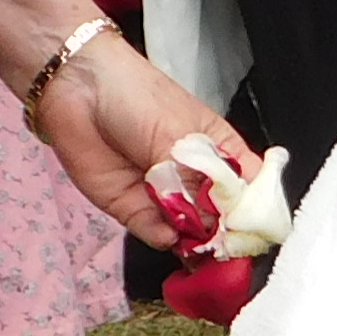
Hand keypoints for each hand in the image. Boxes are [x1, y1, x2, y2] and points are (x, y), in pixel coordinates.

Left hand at [37, 33, 250, 242]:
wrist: (77, 90)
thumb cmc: (137, 97)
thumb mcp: (179, 137)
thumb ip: (199, 183)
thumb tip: (215, 223)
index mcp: (220, 155)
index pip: (250, 191)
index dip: (257, 211)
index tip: (258, 228)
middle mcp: (197, 180)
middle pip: (223, 219)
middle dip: (227, 235)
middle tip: (227, 244)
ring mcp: (166, 198)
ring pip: (191, 234)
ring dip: (197, 244)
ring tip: (200, 245)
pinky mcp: (134, 211)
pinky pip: (156, 235)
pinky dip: (165, 240)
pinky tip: (170, 235)